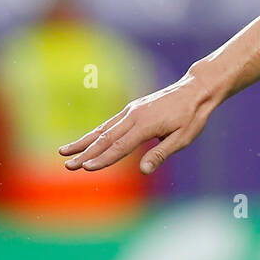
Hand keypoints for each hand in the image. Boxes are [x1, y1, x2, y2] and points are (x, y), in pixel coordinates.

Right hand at [58, 69, 217, 173]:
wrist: (196, 90)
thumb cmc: (192, 116)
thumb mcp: (183, 138)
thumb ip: (161, 153)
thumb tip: (144, 170)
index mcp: (146, 125)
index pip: (120, 146)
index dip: (103, 159)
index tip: (86, 168)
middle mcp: (134, 115)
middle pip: (105, 138)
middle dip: (85, 153)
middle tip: (67, 165)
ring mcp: (131, 110)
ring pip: (103, 129)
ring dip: (83, 141)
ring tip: (64, 151)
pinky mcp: (132, 109)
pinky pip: (110, 123)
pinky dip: (95, 132)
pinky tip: (85, 140)